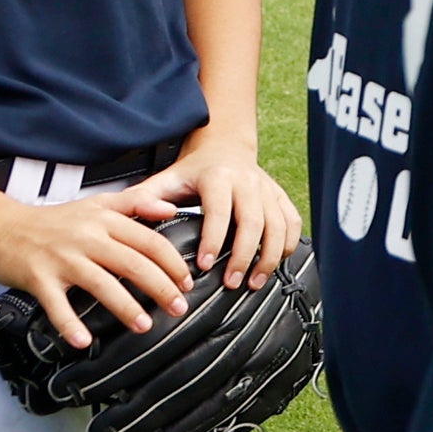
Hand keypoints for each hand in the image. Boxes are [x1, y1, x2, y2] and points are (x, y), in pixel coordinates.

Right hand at [0, 194, 189, 349]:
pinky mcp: (39, 279)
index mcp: (105, 221)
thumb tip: (171, 210)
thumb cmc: (53, 221)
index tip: (188, 282)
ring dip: (126, 308)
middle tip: (178, 307)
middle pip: (133, 264)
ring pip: (102, 285)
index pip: (150, 242)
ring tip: (144, 325)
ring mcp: (63, 259)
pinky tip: (84, 341)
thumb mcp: (97, 203)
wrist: (3, 227)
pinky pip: (57, 305)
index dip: (173, 263)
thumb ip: (136, 203)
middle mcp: (87, 239)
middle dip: (161, 288)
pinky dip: (70, 324)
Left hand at [132, 134, 299, 289]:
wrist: (223, 148)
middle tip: (231, 283)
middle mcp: (248, 181)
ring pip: (278, 224)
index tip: (205, 266)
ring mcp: (267, 188)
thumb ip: (143, 199)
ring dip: (270, 256)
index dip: (214, 240)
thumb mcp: (163, 180)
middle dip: (244, 256)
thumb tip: (140, 220)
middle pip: (254, 222)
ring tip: (254, 282)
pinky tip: (277, 262)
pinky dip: (289, 244)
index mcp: (218, 177)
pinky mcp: (280, 195)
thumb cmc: (190, 172)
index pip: (219, 211)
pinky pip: (292, 221)